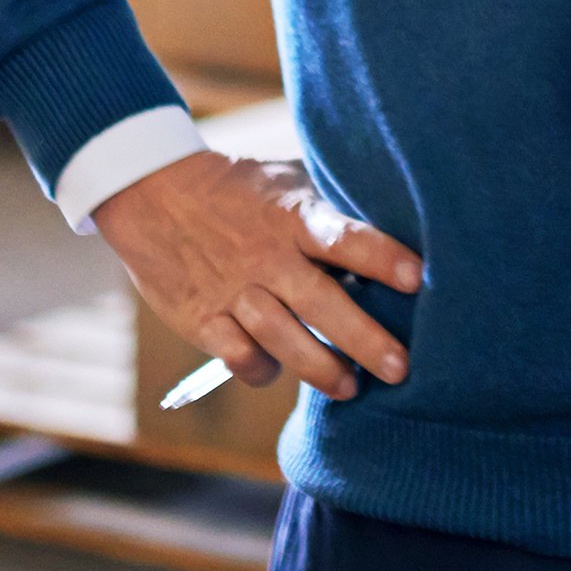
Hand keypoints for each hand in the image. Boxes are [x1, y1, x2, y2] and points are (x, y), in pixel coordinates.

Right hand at [95, 150, 421, 398]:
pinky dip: (261, 370)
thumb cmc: (240, 188)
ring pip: (280, 338)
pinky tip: (279, 372)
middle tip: (401, 369)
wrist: (152, 191)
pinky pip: (237, 355)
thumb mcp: (287, 182)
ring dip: (320, 368)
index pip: (344, 237)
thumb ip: (329, 208)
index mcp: (293, 217)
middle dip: (364, 339)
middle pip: (320, 303)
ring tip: (352, 389)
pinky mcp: (201, 316)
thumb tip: (394, 225)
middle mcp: (266, 256)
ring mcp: (232, 289)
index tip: (418, 278)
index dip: (382, 256)